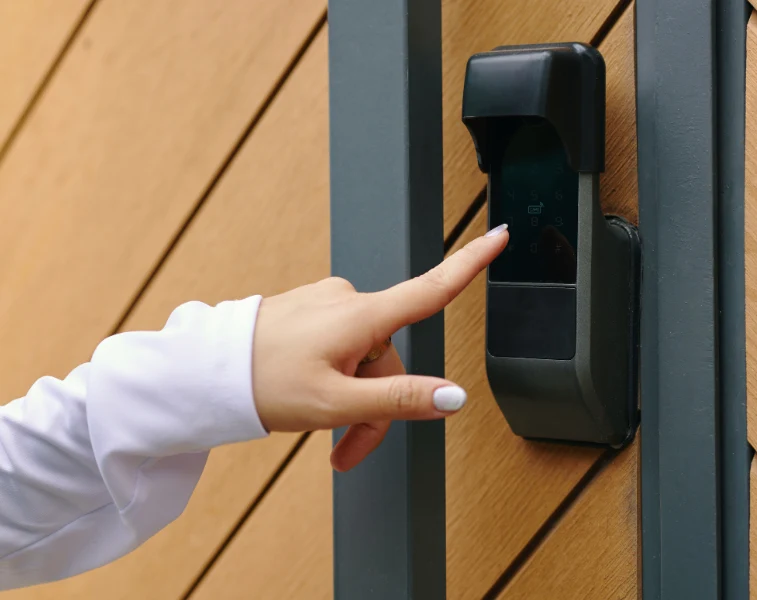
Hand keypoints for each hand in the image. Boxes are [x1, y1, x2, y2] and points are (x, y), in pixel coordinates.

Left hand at [251, 224, 508, 470]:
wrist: (204, 374)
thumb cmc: (262, 384)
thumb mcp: (335, 403)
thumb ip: (400, 400)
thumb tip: (453, 397)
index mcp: (360, 316)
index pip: (432, 288)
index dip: (471, 262)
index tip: (500, 235)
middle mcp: (347, 301)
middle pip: (390, 358)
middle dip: (377, 405)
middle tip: (346, 449)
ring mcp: (327, 305)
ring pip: (365, 359)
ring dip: (354, 400)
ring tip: (324, 434)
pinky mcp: (311, 313)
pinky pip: (341, 348)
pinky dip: (336, 380)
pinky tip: (311, 399)